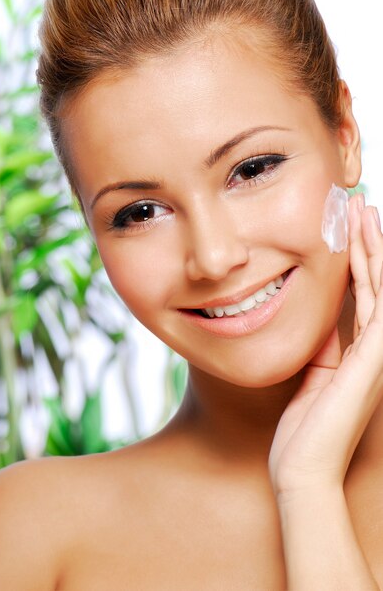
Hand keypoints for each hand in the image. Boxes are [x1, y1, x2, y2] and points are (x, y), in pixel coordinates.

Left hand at [269, 194, 382, 497]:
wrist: (303, 470)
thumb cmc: (304, 432)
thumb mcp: (312, 378)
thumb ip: (323, 349)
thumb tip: (323, 323)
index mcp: (359, 353)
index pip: (362, 295)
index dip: (357, 259)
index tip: (348, 227)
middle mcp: (375, 350)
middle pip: (376, 284)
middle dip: (369, 244)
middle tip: (361, 207)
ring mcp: (378, 354)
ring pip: (381, 288)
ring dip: (374, 249)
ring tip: (366, 213)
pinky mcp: (373, 360)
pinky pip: (380, 308)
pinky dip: (378, 277)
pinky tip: (375, 249)